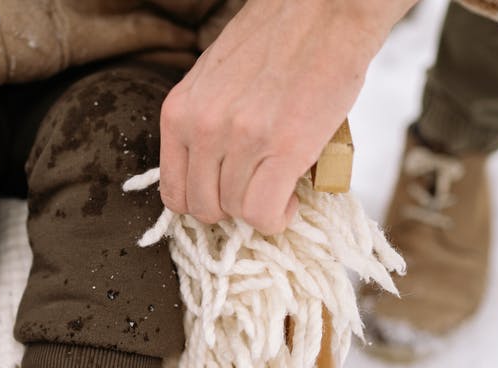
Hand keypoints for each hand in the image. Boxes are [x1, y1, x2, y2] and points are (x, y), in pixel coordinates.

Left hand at [158, 0, 412, 233]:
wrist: (325, 10)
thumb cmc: (277, 38)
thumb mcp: (216, 79)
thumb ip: (207, 122)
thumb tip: (216, 173)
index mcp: (179, 110)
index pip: (173, 191)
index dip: (202, 202)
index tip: (227, 195)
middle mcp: (201, 127)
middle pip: (204, 208)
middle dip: (233, 208)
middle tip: (258, 190)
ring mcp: (240, 139)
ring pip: (237, 212)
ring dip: (261, 210)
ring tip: (281, 187)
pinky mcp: (283, 148)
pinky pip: (265, 213)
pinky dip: (278, 217)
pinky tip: (291, 201)